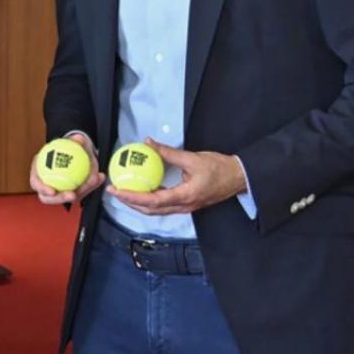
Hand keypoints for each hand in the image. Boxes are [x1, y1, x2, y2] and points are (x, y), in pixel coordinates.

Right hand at [29, 133, 105, 204]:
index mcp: (38, 170)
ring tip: (91, 183)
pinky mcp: (69, 191)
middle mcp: (45, 183)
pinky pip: (79, 191)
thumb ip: (74, 140)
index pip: (36, 182)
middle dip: (60, 198)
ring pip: (68, 196)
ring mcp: (57, 189)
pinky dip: (89, 185)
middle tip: (72, 195)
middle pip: (49, 197)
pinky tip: (100, 177)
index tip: (52, 191)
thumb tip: (79, 139)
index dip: (42, 188)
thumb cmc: (65, 147)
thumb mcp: (69, 141)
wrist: (72, 151)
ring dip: (80, 192)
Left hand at [108, 140, 246, 215]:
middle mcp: (183, 206)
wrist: (239, 178)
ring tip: (124, 192)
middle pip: (150, 210)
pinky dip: (149, 200)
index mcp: (185, 196)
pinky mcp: (187, 204)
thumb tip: (148, 142)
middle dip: (130, 202)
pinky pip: (164, 205)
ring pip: (156, 210)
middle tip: (114, 191)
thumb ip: (169, 152)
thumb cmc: (219, 168)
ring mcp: (185, 207)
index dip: (132, 196)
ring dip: (138, 203)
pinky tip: (142, 190)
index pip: (152, 201)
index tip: (117, 190)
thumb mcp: (193, 158)